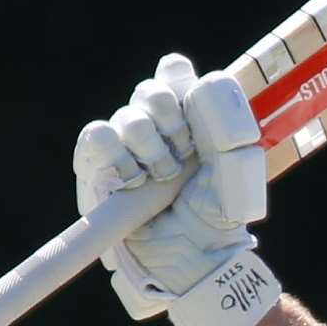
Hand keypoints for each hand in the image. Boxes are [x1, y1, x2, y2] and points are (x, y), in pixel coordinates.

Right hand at [73, 53, 279, 325]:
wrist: (192, 254)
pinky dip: (117, 156)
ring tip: (162, 178)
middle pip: (151, 90)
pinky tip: (133, 181)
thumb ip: (219, 121)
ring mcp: (126, 146)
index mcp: (190, 119)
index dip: (180, 82)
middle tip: (184, 157)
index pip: (174, 72)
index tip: (196, 116)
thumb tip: (201, 80)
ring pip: (126, 116)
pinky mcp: (98, 168)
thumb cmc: (216, 214)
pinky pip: (96, 137)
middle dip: (172, 122)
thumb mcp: (230, 165)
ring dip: (149, 146)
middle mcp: (156, 127)